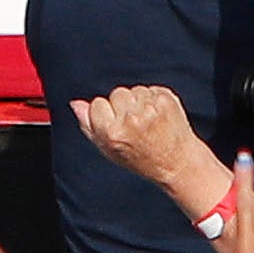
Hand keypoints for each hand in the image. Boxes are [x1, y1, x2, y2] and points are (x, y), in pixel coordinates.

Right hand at [68, 83, 222, 204]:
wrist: (177, 163)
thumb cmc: (143, 160)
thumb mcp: (109, 151)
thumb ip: (88, 127)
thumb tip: (76, 104)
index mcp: (113, 132)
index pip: (97, 104)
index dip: (106, 114)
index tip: (117, 126)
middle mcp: (131, 119)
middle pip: (116, 93)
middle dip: (122, 105)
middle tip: (134, 125)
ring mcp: (150, 108)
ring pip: (134, 90)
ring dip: (138, 101)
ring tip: (147, 121)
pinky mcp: (165, 99)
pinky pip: (151, 89)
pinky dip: (153, 99)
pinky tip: (158, 116)